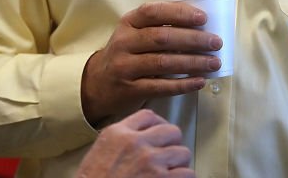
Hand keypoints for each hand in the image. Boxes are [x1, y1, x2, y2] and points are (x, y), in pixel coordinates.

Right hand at [77, 109, 193, 176]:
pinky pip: (187, 173)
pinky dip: (184, 177)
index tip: (160, 133)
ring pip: (183, 152)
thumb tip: (139, 138)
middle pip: (171, 131)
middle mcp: (136, 143)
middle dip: (172, 143)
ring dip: (179, 163)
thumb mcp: (99, 150)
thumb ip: (120, 140)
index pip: (148, 116)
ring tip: (173, 170)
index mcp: (118, 133)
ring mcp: (151, 161)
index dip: (159, 124)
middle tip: (169, 154)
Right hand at [81, 1, 220, 124]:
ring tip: (214, 62)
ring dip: (193, 62)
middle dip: (193, 39)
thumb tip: (198, 24)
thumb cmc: (125, 54)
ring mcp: (125, 66)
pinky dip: (183, 84)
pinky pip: (161, 86)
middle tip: (215, 42)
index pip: (153, 12)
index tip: (202, 18)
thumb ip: (158, 26)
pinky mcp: (130, 89)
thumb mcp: (133, 33)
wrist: (96, 84)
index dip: (179, 13)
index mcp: (128, 23)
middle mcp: (124, 42)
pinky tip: (199, 81)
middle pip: (162, 38)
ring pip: (163, 63)